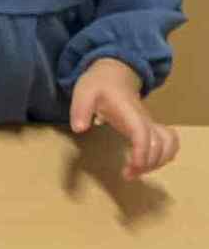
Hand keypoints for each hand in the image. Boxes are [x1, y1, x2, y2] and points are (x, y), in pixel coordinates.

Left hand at [69, 58, 178, 181]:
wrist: (114, 73)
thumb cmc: (98, 85)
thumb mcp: (83, 93)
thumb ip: (80, 110)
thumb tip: (79, 129)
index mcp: (128, 112)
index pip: (142, 133)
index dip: (142, 152)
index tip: (132, 169)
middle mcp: (144, 119)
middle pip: (159, 144)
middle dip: (147, 164)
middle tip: (127, 175)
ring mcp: (150, 123)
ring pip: (169, 144)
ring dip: (158, 162)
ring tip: (136, 171)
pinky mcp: (151, 127)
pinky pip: (169, 142)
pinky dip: (163, 156)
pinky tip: (146, 164)